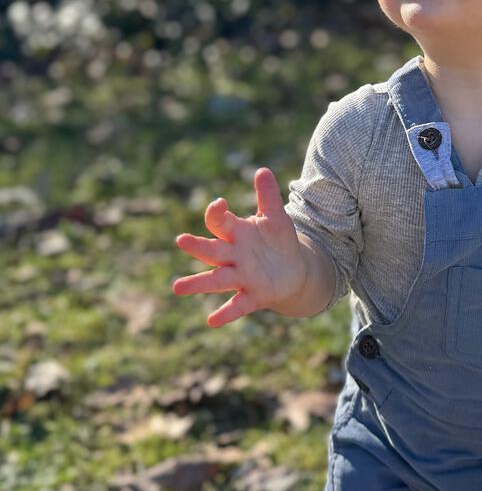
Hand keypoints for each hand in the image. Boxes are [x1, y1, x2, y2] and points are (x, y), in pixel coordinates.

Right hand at [172, 168, 307, 326]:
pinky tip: (211, 321)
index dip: (216, 213)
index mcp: (236, 234)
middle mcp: (233, 256)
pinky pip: (236, 306)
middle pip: (211, 250)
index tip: (219, 204)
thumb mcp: (276, 217)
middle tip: (180, 240)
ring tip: (177, 287)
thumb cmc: (278, 241)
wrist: (295, 270)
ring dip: (197, 284)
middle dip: (197, 246)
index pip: (218, 223)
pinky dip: (225, 313)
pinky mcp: (252, 296)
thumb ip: (268, 195)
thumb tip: (262, 170)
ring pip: (216, 280)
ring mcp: (241, 277)